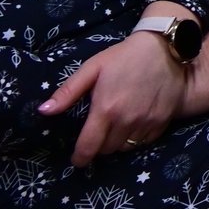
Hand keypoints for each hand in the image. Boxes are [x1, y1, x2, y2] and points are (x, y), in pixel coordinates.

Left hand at [40, 26, 190, 167]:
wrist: (164, 48)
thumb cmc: (124, 57)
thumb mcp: (93, 68)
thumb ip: (68, 92)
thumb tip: (44, 111)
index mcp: (106, 109)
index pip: (89, 146)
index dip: (80, 157)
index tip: (77, 159)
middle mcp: (126, 121)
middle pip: (107, 150)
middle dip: (99, 146)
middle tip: (98, 133)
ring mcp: (146, 123)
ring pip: (125, 148)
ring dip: (116, 143)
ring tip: (115, 129)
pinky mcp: (161, 123)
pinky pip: (143, 143)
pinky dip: (135, 139)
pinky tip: (132, 125)